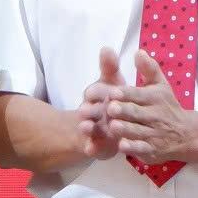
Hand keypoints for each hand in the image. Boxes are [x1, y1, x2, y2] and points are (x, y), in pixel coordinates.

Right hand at [75, 46, 122, 160]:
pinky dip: (91, 147)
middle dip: (87, 110)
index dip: (94, 92)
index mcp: (97, 95)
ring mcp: (93, 128)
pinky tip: (91, 150)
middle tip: (85, 110)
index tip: (92, 92)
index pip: (93, 91)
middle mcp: (92, 111)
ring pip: (87, 127)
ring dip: (85, 127)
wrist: (108, 126)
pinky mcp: (95, 144)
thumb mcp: (112, 82)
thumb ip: (110, 67)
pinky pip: (92, 146)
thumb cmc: (112, 100)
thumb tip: (106, 48)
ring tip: (85, 128)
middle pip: (88, 109)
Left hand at [105, 50, 192, 163]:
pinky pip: (142, 149)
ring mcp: (153, 134)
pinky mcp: (152, 150)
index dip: (126, 94)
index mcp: (154, 98)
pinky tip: (122, 146)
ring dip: (125, 129)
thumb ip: (149, 69)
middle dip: (124, 111)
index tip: (113, 91)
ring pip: (137, 131)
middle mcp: (154, 116)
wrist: (186, 134)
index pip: (138, 94)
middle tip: (110, 108)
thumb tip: (138, 52)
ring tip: (113, 126)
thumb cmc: (167, 106)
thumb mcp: (161, 86)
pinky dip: (133, 148)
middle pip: (136, 113)